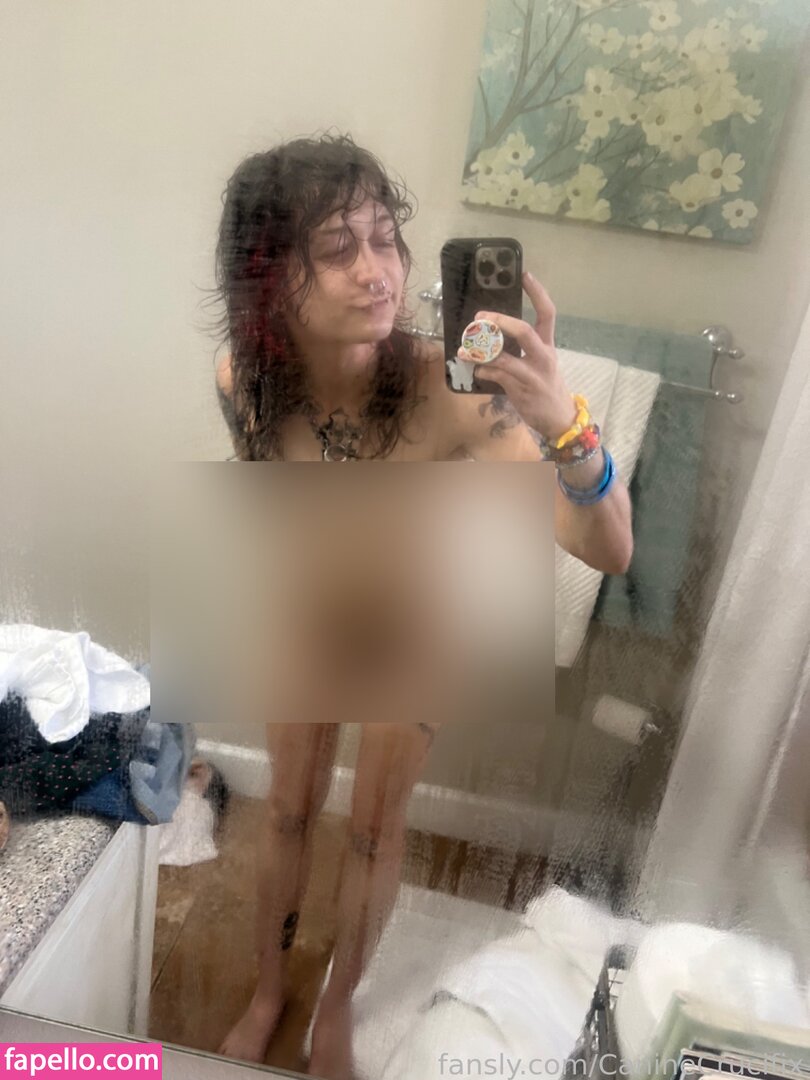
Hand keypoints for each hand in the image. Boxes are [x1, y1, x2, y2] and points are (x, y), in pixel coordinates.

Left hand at [458, 271, 576, 440]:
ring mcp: (532, 375)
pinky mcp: (521, 391)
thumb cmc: (545, 385)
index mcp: (548, 345)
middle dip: (500, 322)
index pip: (548, 313)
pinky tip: (477, 369)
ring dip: (481, 352)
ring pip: (505, 359)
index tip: (525, 274)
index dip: (537, 293)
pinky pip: (497, 377)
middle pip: (524, 332)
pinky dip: (484, 371)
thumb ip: (522, 347)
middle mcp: (543, 357)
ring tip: (464, 349)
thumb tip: (493, 331)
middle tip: (480, 317)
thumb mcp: (541, 362)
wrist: (559, 418)